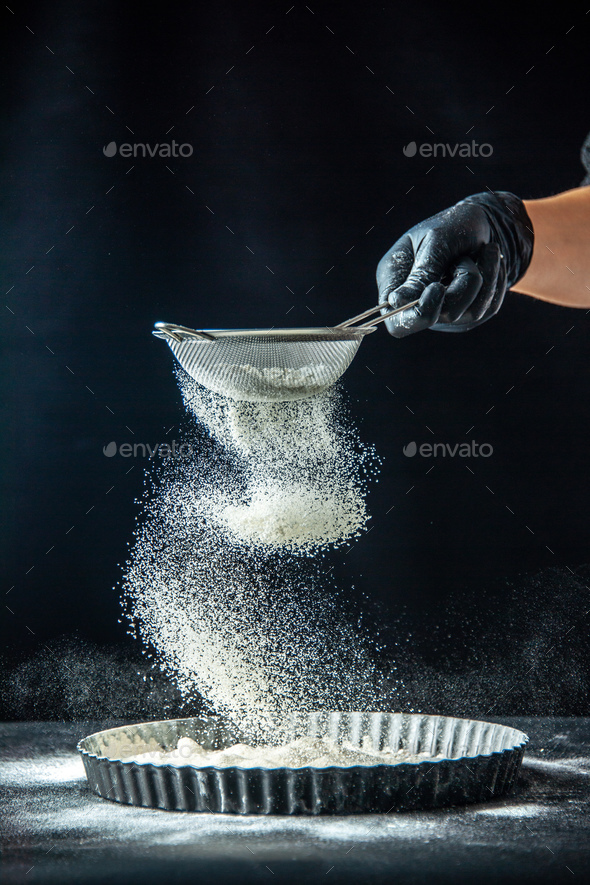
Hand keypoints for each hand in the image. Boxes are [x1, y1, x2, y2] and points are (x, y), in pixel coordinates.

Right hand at [376, 192, 534, 336]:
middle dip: (456, 291)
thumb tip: (398, 301)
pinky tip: (489, 258)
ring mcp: (443, 311)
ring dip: (477, 278)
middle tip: (467, 266)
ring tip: (475, 253)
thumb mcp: (436, 239)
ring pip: (464, 313)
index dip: (416, 313)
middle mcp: (416, 302)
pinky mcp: (468, 313)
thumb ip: (421, 271)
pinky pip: (485, 308)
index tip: (437, 287)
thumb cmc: (453, 224)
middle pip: (432, 320)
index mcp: (395, 280)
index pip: (396, 320)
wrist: (485, 222)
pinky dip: (492, 280)